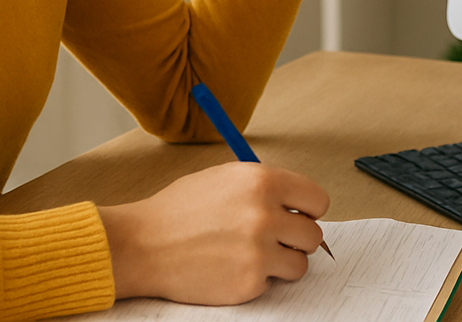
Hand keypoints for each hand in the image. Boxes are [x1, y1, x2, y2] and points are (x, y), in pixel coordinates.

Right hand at [100, 162, 330, 304]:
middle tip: (274, 239)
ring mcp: (258, 252)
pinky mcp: (248, 283)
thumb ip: (264, 187)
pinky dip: (256, 279)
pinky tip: (230, 267)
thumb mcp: (225, 178)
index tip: (299, 216)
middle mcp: (265, 215)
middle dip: (296, 239)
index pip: (318, 200)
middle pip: (313, 235)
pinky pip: (272, 283)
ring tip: (252, 254)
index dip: (309, 210)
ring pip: (300, 264)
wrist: (143, 244)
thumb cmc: (179, 210)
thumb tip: (297, 204)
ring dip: (282, 262)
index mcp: (262, 181)